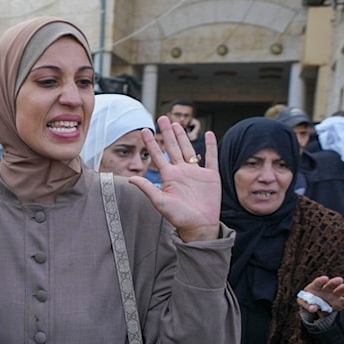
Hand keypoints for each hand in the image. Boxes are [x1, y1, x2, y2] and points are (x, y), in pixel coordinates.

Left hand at [128, 116, 220, 242]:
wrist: (199, 226)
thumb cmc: (179, 217)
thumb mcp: (160, 202)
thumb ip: (148, 189)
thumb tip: (131, 179)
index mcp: (169, 176)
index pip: (158, 155)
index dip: (152, 143)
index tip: (144, 130)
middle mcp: (182, 171)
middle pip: (173, 147)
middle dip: (167, 133)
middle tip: (162, 118)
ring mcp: (196, 172)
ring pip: (189, 149)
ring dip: (183, 136)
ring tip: (177, 123)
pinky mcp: (211, 176)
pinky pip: (211, 157)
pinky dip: (211, 146)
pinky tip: (208, 134)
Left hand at [296, 276, 343, 317]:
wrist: (316, 306)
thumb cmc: (309, 301)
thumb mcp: (305, 303)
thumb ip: (309, 306)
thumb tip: (313, 309)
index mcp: (316, 287)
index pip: (318, 283)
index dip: (321, 281)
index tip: (325, 279)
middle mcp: (327, 288)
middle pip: (331, 285)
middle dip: (334, 282)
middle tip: (339, 280)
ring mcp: (335, 294)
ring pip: (341, 290)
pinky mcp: (341, 301)